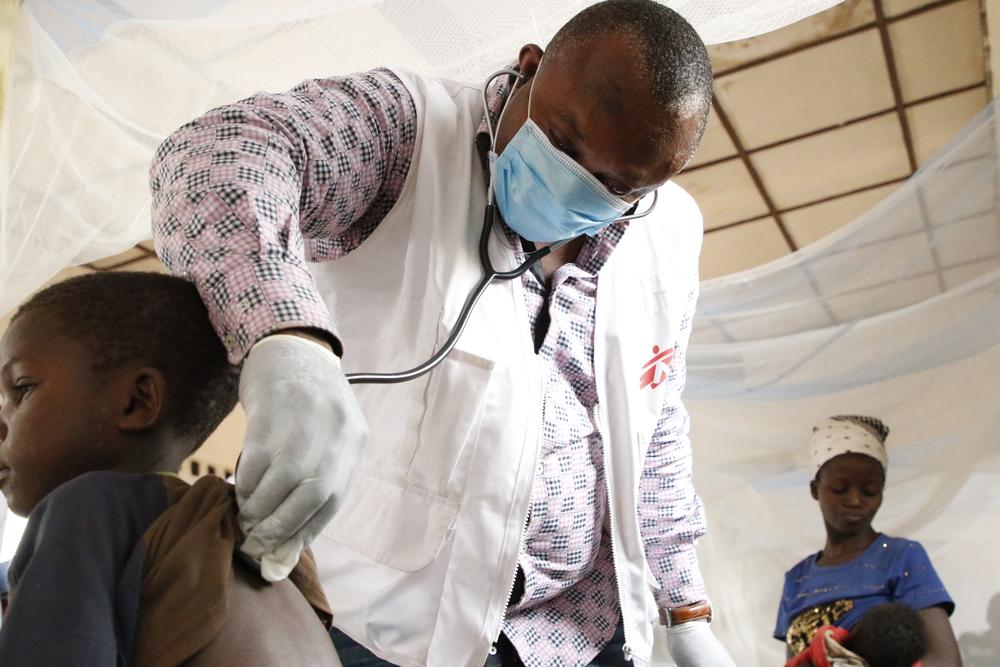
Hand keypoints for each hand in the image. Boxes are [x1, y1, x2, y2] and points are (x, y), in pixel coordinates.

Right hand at [236, 334, 367, 580]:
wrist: (290, 346)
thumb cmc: (307, 400)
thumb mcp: (328, 432)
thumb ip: (318, 475)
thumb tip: (289, 539)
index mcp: (354, 438)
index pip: (335, 498)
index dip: (306, 530)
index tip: (282, 552)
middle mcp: (335, 429)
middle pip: (312, 493)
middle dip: (282, 526)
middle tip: (258, 541)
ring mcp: (304, 419)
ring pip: (282, 481)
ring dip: (260, 509)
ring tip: (246, 518)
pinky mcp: (271, 411)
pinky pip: (257, 460)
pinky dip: (246, 484)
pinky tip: (239, 491)